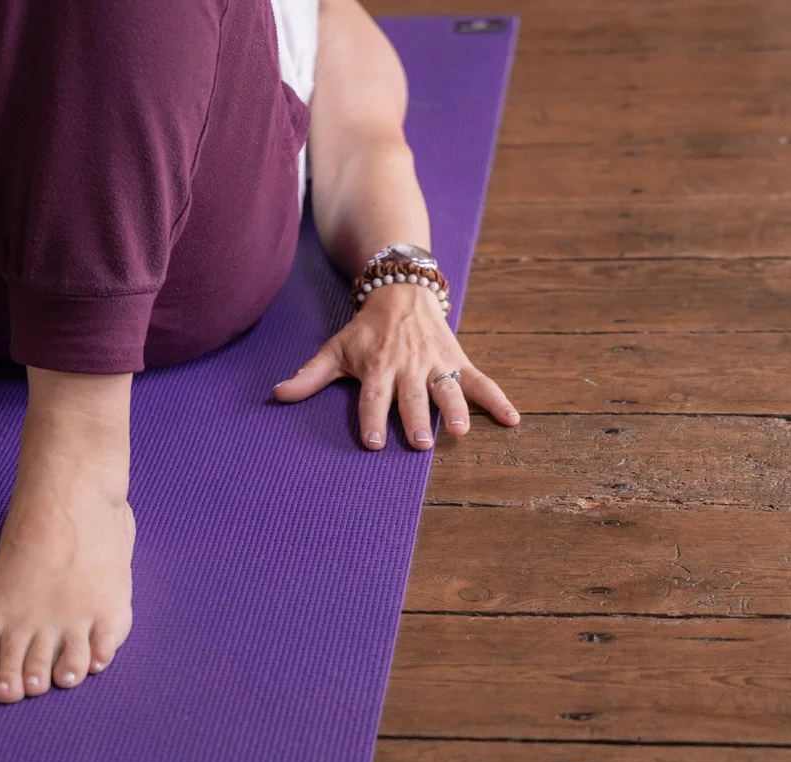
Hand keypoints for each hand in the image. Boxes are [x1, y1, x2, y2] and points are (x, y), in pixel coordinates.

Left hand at [272, 283, 519, 449]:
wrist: (400, 290)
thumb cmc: (365, 329)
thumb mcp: (335, 348)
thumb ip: (309, 375)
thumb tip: (277, 394)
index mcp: (377, 367)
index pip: (372, 398)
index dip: (371, 420)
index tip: (374, 443)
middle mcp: (408, 367)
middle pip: (412, 397)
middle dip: (416, 418)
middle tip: (420, 442)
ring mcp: (436, 364)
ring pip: (447, 389)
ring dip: (455, 409)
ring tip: (460, 431)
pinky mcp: (458, 361)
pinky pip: (481, 382)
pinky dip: (498, 400)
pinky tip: (513, 421)